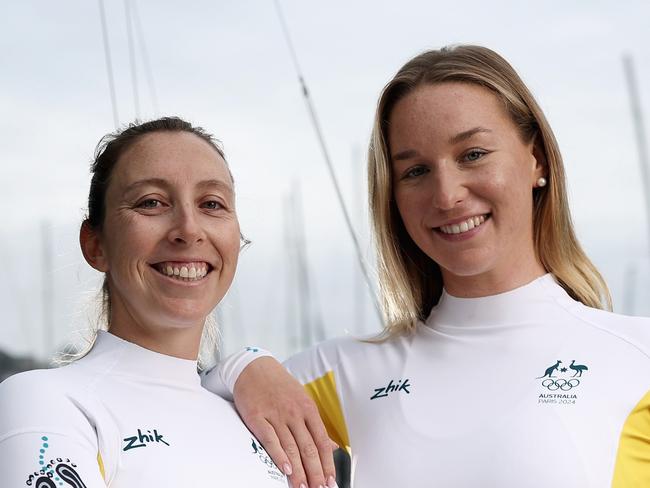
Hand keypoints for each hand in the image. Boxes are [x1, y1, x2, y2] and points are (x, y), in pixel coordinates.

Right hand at [233, 357, 337, 487]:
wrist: (254, 367)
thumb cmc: (279, 386)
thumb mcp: (302, 400)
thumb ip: (315, 425)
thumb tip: (332, 446)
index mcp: (308, 408)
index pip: (321, 441)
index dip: (327, 462)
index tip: (330, 480)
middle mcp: (294, 413)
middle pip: (308, 447)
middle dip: (314, 471)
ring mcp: (276, 415)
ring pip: (290, 447)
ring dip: (298, 470)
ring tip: (302, 486)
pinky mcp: (257, 417)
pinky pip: (270, 440)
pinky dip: (278, 456)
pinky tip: (285, 469)